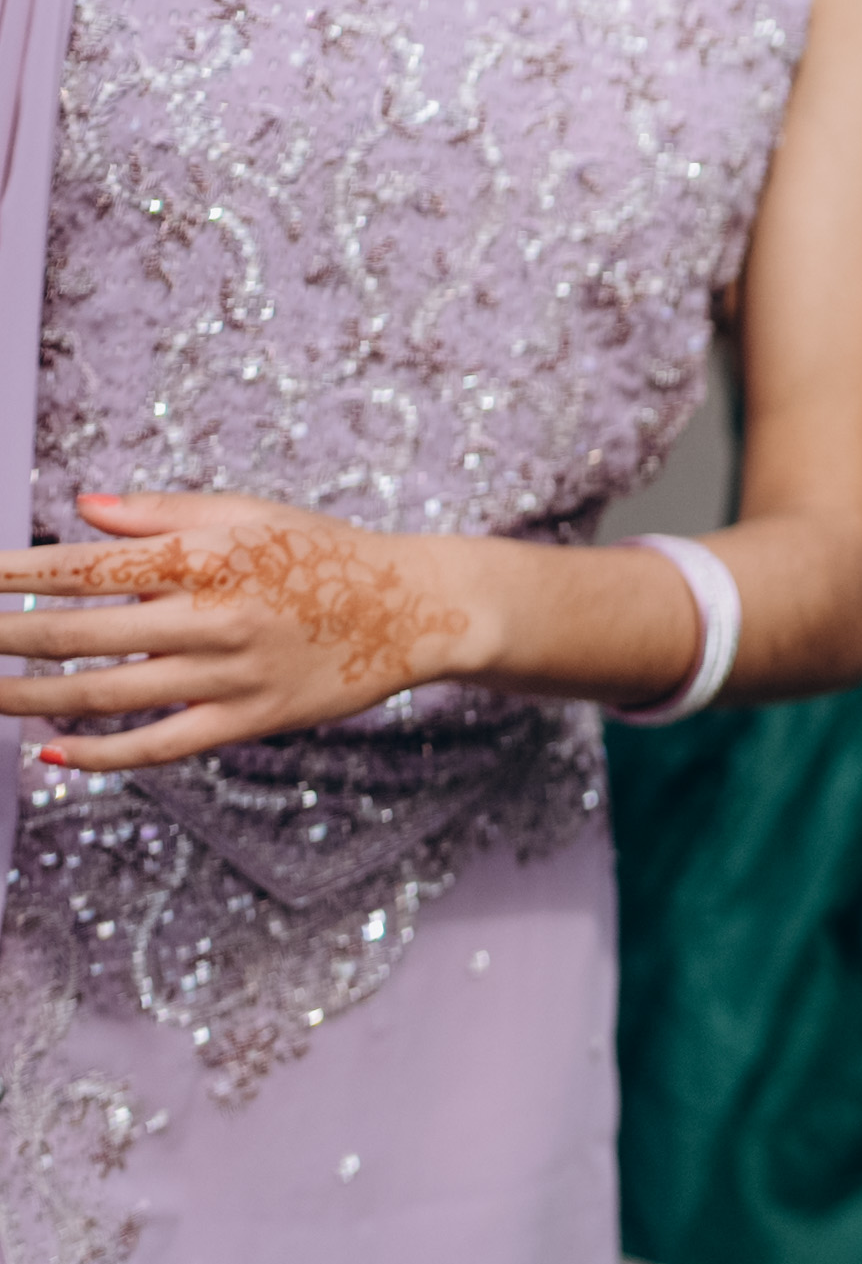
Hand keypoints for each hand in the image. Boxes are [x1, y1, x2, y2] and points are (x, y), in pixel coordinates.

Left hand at [0, 494, 486, 766]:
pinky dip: (100, 755)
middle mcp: (212, 614)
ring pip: (103, 693)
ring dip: (27, 697)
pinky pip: (159, 746)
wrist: (417, 608)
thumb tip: (79, 508)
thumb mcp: (249, 512)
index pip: (84, 566)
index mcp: (207, 554)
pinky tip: (51, 754)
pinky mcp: (249, 719)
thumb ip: (160, 511)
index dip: (13, 575)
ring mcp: (230, 673)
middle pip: (76, 634)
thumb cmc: (328, 553)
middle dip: (3, 638)